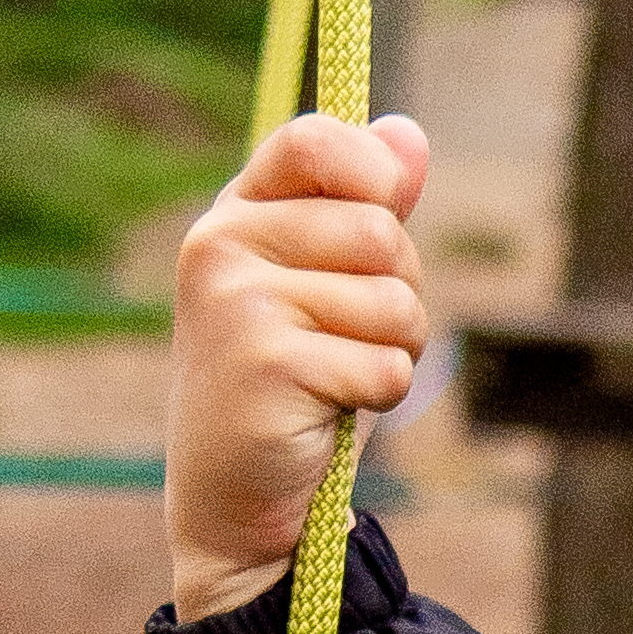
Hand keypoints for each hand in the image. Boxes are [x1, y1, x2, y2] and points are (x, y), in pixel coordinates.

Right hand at [169, 109, 428, 617]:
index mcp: (235, 215)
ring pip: (392, 301)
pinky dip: (380, 397)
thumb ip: (366, 208)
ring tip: (339, 378)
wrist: (233, 500)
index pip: (314, 141)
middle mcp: (221, 246)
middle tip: (352, 338)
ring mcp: (238, 304)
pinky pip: (384, 364)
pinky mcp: (266, 364)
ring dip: (393, 351)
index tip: (385, 211)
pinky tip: (330, 412)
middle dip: (400, 291)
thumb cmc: (291, 384)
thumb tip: (411, 133)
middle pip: (380, 231)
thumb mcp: (328, 286)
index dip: (372, 172)